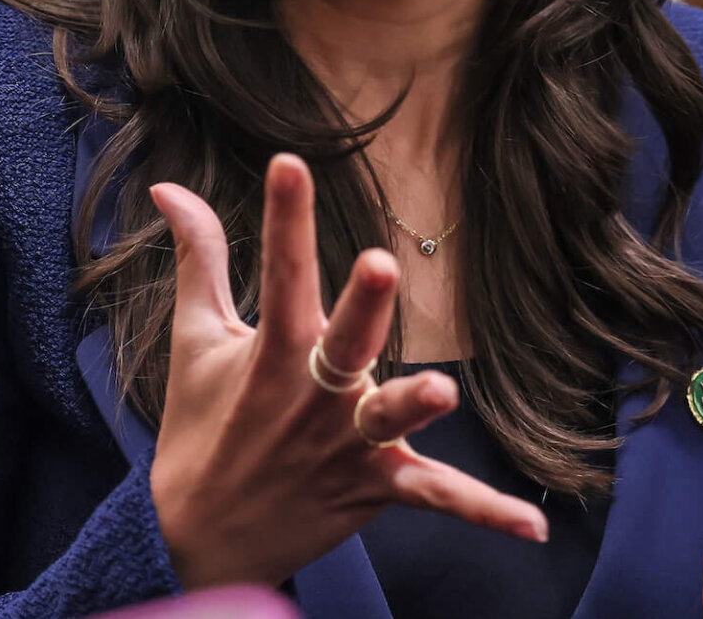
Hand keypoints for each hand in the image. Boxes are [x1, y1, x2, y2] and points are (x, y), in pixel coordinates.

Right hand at [148, 154, 548, 587]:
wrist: (194, 539)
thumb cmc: (199, 427)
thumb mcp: (196, 337)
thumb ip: (199, 257)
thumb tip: (169, 185)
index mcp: (272, 350)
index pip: (280, 270)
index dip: (284, 216)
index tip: (289, 163)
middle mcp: (311, 395)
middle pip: (342, 341)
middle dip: (360, 306)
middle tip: (377, 266)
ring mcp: (343, 445)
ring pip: (385, 420)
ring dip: (411, 406)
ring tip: (440, 392)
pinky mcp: (372, 488)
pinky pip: (435, 496)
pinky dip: (485, 512)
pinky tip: (533, 529)